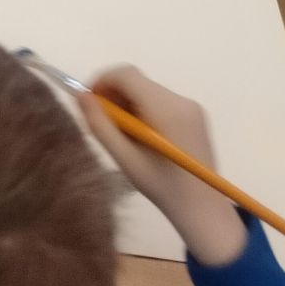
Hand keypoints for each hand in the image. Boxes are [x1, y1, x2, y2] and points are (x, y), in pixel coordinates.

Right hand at [80, 66, 246, 267]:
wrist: (204, 211)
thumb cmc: (162, 188)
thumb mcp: (125, 160)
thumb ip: (100, 125)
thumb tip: (80, 95)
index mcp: (166, 109)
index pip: (126, 74)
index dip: (102, 81)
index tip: (90, 103)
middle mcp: (181, 100)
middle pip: (137, 82)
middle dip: (114, 95)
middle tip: (105, 124)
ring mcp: (192, 106)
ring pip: (147, 90)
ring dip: (129, 104)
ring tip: (125, 136)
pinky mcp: (196, 114)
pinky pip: (161, 100)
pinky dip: (144, 109)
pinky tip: (143, 137)